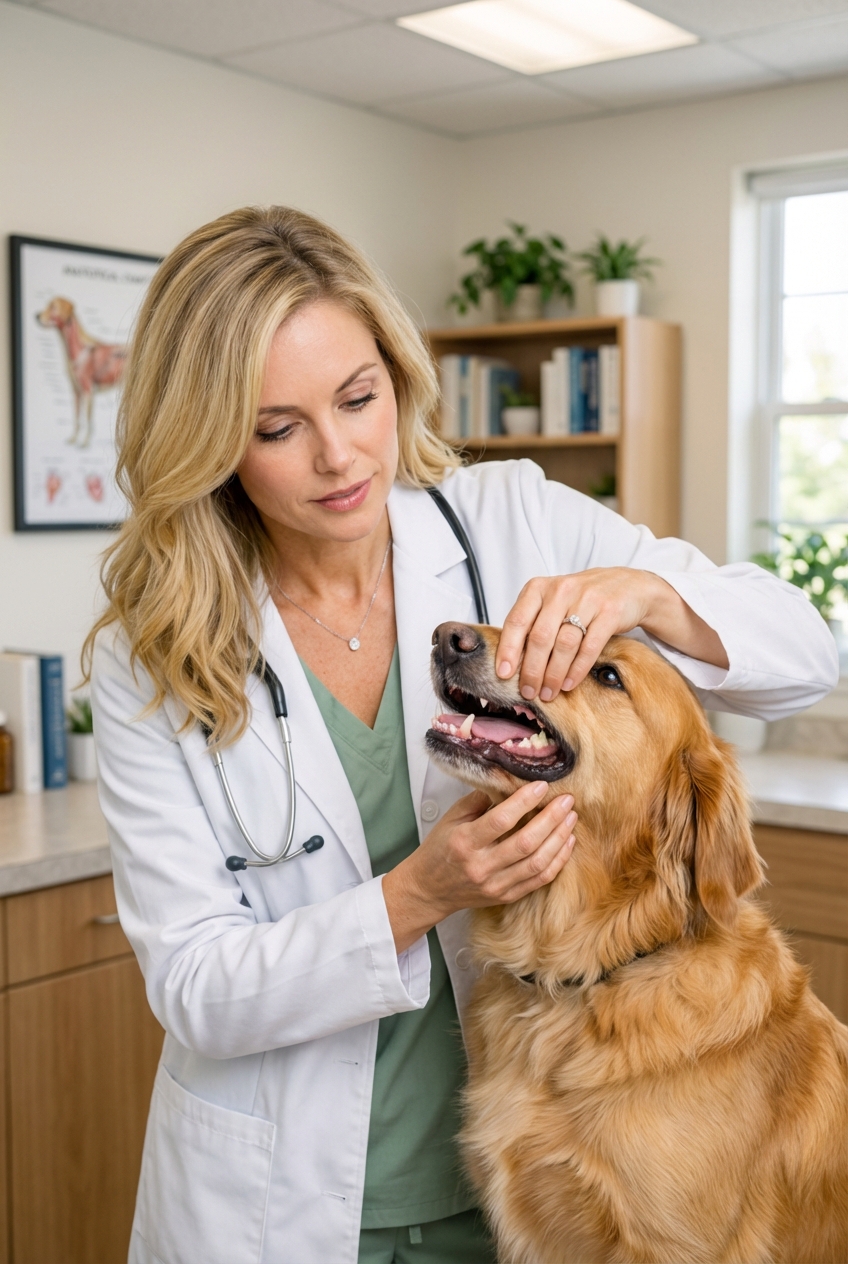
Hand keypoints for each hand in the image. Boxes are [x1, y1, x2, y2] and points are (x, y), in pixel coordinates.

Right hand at [382, 783, 576, 952]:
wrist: (428, 889)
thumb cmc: (440, 848)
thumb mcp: (452, 818)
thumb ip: (481, 800)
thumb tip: (511, 781)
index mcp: (465, 842)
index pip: (501, 820)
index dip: (525, 802)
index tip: (542, 786)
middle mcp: (481, 866)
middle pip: (526, 842)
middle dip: (551, 819)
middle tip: (567, 800)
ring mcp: (495, 885)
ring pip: (537, 863)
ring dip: (559, 839)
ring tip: (571, 818)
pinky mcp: (506, 896)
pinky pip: (539, 880)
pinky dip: (557, 860)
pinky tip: (567, 842)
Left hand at [496, 568, 728, 701]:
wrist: (629, 586)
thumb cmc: (582, 599)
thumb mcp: (552, 602)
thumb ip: (532, 623)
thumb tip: (510, 662)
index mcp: (539, 587)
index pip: (517, 620)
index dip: (508, 650)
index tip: (503, 674)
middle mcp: (561, 590)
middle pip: (540, 637)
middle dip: (532, 670)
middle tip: (528, 691)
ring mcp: (587, 600)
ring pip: (564, 644)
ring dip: (554, 674)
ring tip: (548, 692)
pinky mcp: (609, 612)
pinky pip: (589, 648)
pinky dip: (577, 670)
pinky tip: (569, 684)